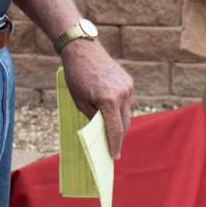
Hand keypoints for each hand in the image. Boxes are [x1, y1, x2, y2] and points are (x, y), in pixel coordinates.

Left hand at [60, 40, 133, 157]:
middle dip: (118, 135)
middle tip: (111, 147)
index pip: (115, 130)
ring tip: (108, 127)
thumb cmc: (77, 76)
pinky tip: (109, 108)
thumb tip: (102, 130)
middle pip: (124, 123)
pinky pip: (125, 101)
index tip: (114, 156)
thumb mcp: (80, 101)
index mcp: (108, 100)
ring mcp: (128, 87)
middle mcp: (122, 94)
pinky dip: (118, 108)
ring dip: (118, 120)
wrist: (83, 50)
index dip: (114, 145)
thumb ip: (93, 117)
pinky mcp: (128, 82)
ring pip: (126, 112)